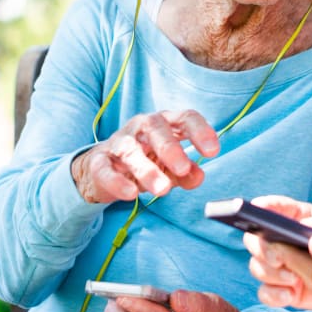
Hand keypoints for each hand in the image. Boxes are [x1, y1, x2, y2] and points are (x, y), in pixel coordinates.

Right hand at [72, 110, 219, 203]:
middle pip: (155, 126)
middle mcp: (141, 127)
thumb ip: (186, 173)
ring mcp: (118, 143)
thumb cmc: (144, 162)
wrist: (102, 170)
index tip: (213, 151)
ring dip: (147, 169)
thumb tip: (199, 176)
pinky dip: (118, 181)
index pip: (184, 118)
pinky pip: (105, 169)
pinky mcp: (99, 162)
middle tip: (183, 168)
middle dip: (170, 147)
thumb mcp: (169, 168)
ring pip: (130, 148)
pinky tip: (131, 194)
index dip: (200, 131)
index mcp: (164, 124)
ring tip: (162, 189)